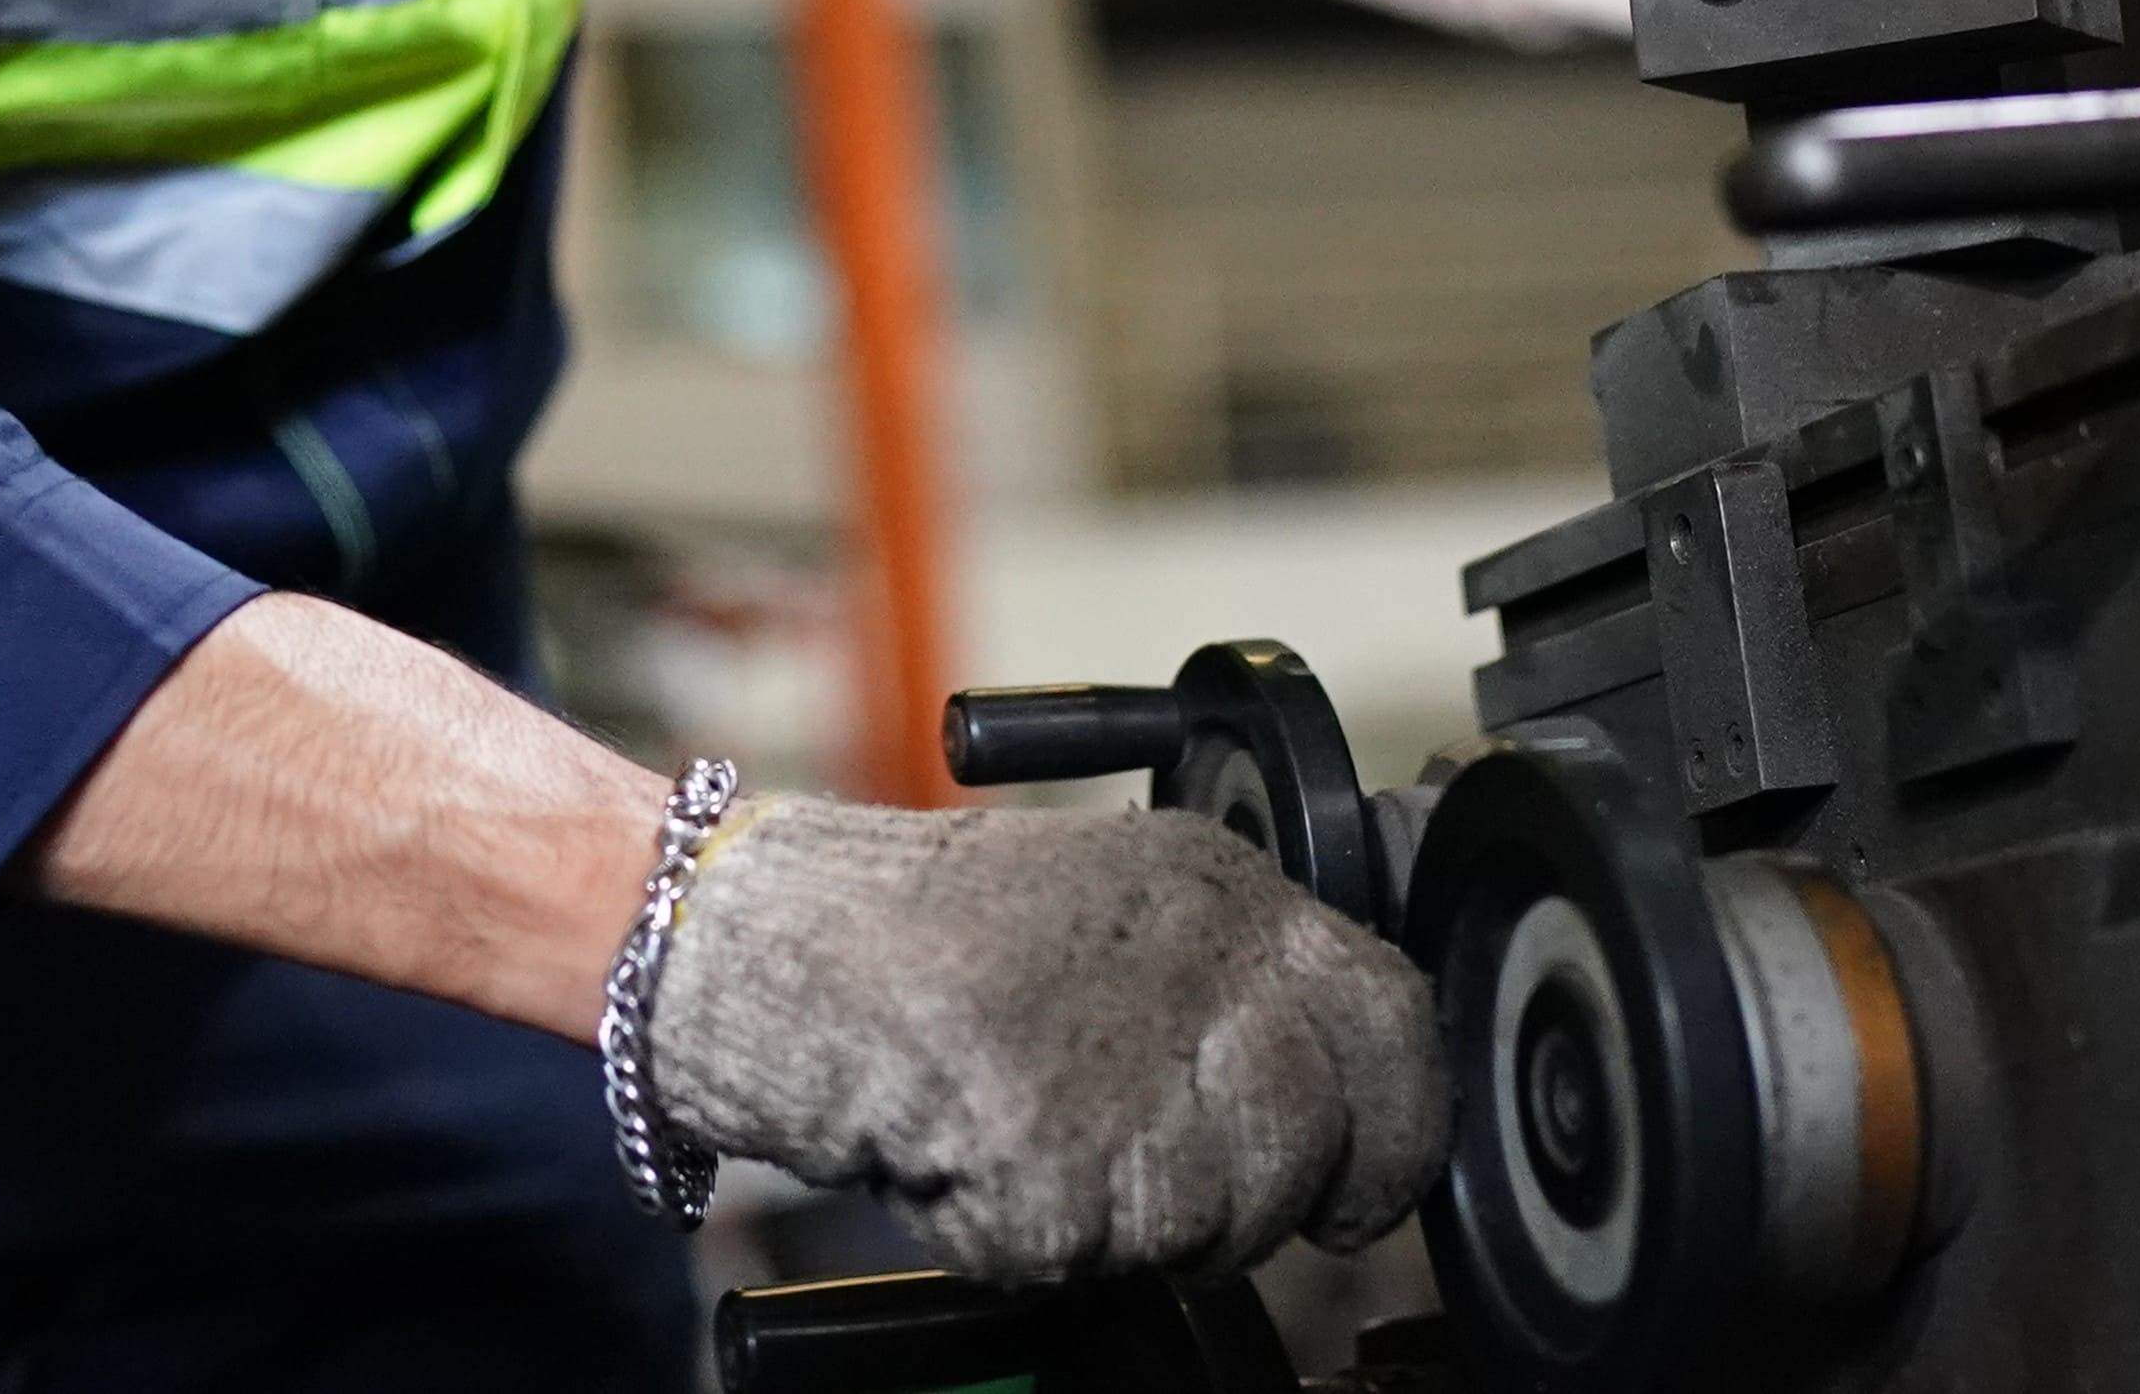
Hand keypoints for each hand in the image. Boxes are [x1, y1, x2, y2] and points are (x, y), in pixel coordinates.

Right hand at [643, 797, 1443, 1281]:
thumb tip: (1341, 1097)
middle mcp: (1188, 953)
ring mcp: (1120, 1052)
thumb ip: (1224, 981)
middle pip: (1314, 1147)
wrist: (744, 935)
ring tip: (1030, 1136)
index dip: (1395, 1127)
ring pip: (1217, 1220)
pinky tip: (962, 1153)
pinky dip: (1018, 1236)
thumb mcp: (1103, 902)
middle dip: (1251, 1199)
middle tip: (1146, 1173)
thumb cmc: (905, 931)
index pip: (1391, 1020)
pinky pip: (1087, 1256)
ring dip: (1127, 1221)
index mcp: (1214, 884)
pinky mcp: (1043, 1149)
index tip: (1361, 1181)